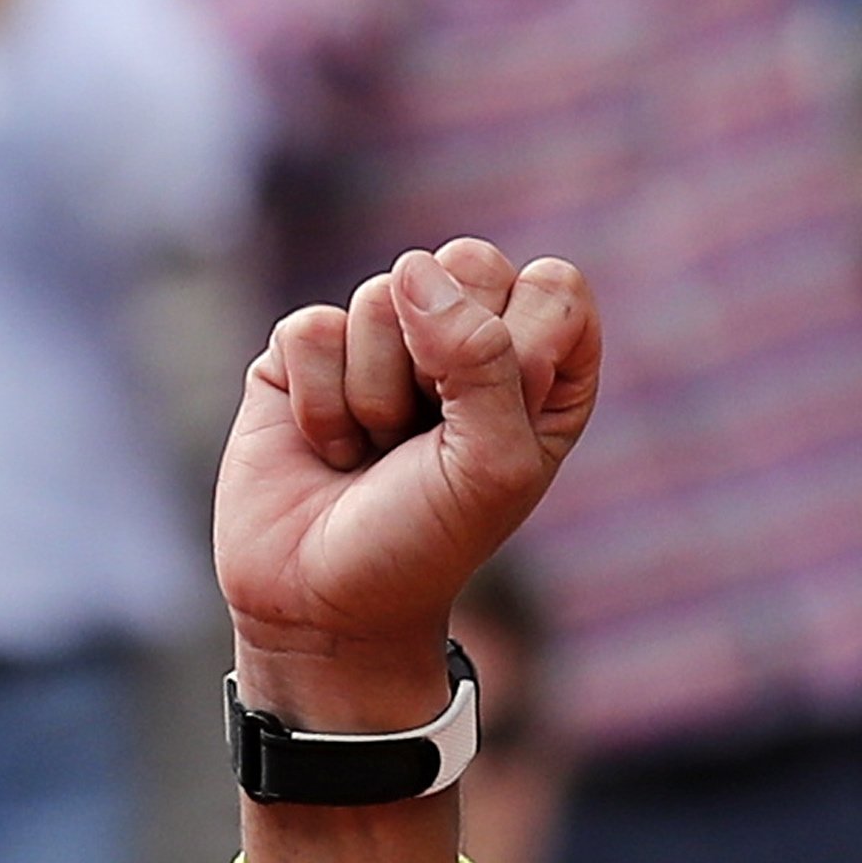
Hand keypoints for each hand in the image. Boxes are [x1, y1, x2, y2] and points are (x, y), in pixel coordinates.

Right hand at [216, 241, 600, 726]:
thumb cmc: (431, 538)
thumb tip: (415, 272)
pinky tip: (329, 446)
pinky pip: (313, 327)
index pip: (554, 286)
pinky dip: (321, 401)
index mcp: (544, 367)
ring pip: (385, 293)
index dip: (523, 346)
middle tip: (431, 430)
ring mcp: (386, 338)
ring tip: (378, 449)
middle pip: (469, 262)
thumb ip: (483, 360)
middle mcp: (470, 340)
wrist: (325, 600)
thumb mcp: (492, 465)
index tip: (502, 420)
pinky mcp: (307, 351)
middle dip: (445, 356)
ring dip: (378, 393)